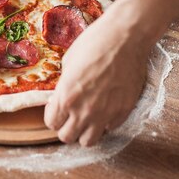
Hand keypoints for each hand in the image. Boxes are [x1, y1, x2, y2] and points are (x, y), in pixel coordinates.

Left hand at [44, 0, 156, 146]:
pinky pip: (110, 129)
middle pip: (67, 137)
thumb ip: (65, 83)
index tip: (58, 108)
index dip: (54, 115)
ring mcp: (105, 114)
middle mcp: (84, 110)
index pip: (52, 123)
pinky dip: (106, 123)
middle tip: (71, 115)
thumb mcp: (70, 60)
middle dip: (66, 127)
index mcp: (66, 96)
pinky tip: (106, 108)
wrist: (126, 37)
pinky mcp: (124, 111)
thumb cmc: (96, 42)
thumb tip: (65, 92)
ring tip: (88, 117)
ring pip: (89, 141)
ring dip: (85, 131)